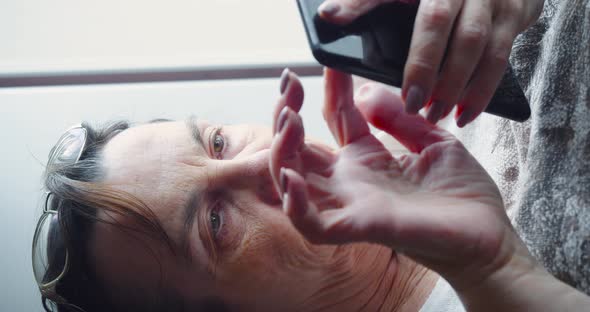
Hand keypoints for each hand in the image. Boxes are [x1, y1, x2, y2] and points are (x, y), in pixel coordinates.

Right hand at [270, 68, 519, 287]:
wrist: (487, 235)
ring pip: (292, 181)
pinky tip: (293, 176)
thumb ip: (398, 117)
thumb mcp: (433, 140)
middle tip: (288, 84)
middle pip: (298, 148)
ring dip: (280, 151)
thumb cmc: (462, 194)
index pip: (335, 117)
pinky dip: (294, 203)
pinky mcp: (359, 228)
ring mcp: (350, 205)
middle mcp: (350, 181)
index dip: (329, 88)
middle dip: (284, 115)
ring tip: (289, 119)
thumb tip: (366, 91)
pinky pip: (311, 223)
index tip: (331, 59)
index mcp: (367, 159)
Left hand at [317, 0, 542, 125]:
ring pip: (475, 42)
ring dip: (455, 84)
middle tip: (411, 104)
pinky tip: (465, 112)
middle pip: (437, 20)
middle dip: (424, 66)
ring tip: (435, 115)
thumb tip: (327, 15)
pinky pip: (501, 56)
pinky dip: (482, 89)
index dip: (360, 5)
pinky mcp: (515, 14)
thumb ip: (365, 2)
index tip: (333, 21)